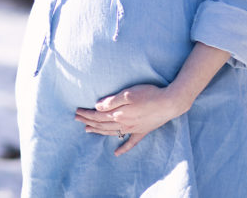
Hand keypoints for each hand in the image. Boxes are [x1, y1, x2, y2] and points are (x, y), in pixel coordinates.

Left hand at [74, 84, 188, 155]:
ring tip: (88, 130)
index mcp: (119, 113)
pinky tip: (117, 153)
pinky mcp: (142, 131)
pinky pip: (130, 143)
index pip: (98, 115)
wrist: (169, 103)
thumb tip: (97, 107)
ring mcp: (133, 129)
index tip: (77, 112)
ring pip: (111, 132)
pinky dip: (123, 148)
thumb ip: (112, 101)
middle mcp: (124, 124)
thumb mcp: (128, 94)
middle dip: (88, 121)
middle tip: (77, 118)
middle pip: (102, 124)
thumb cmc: (149, 95)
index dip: (86, 114)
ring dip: (98, 131)